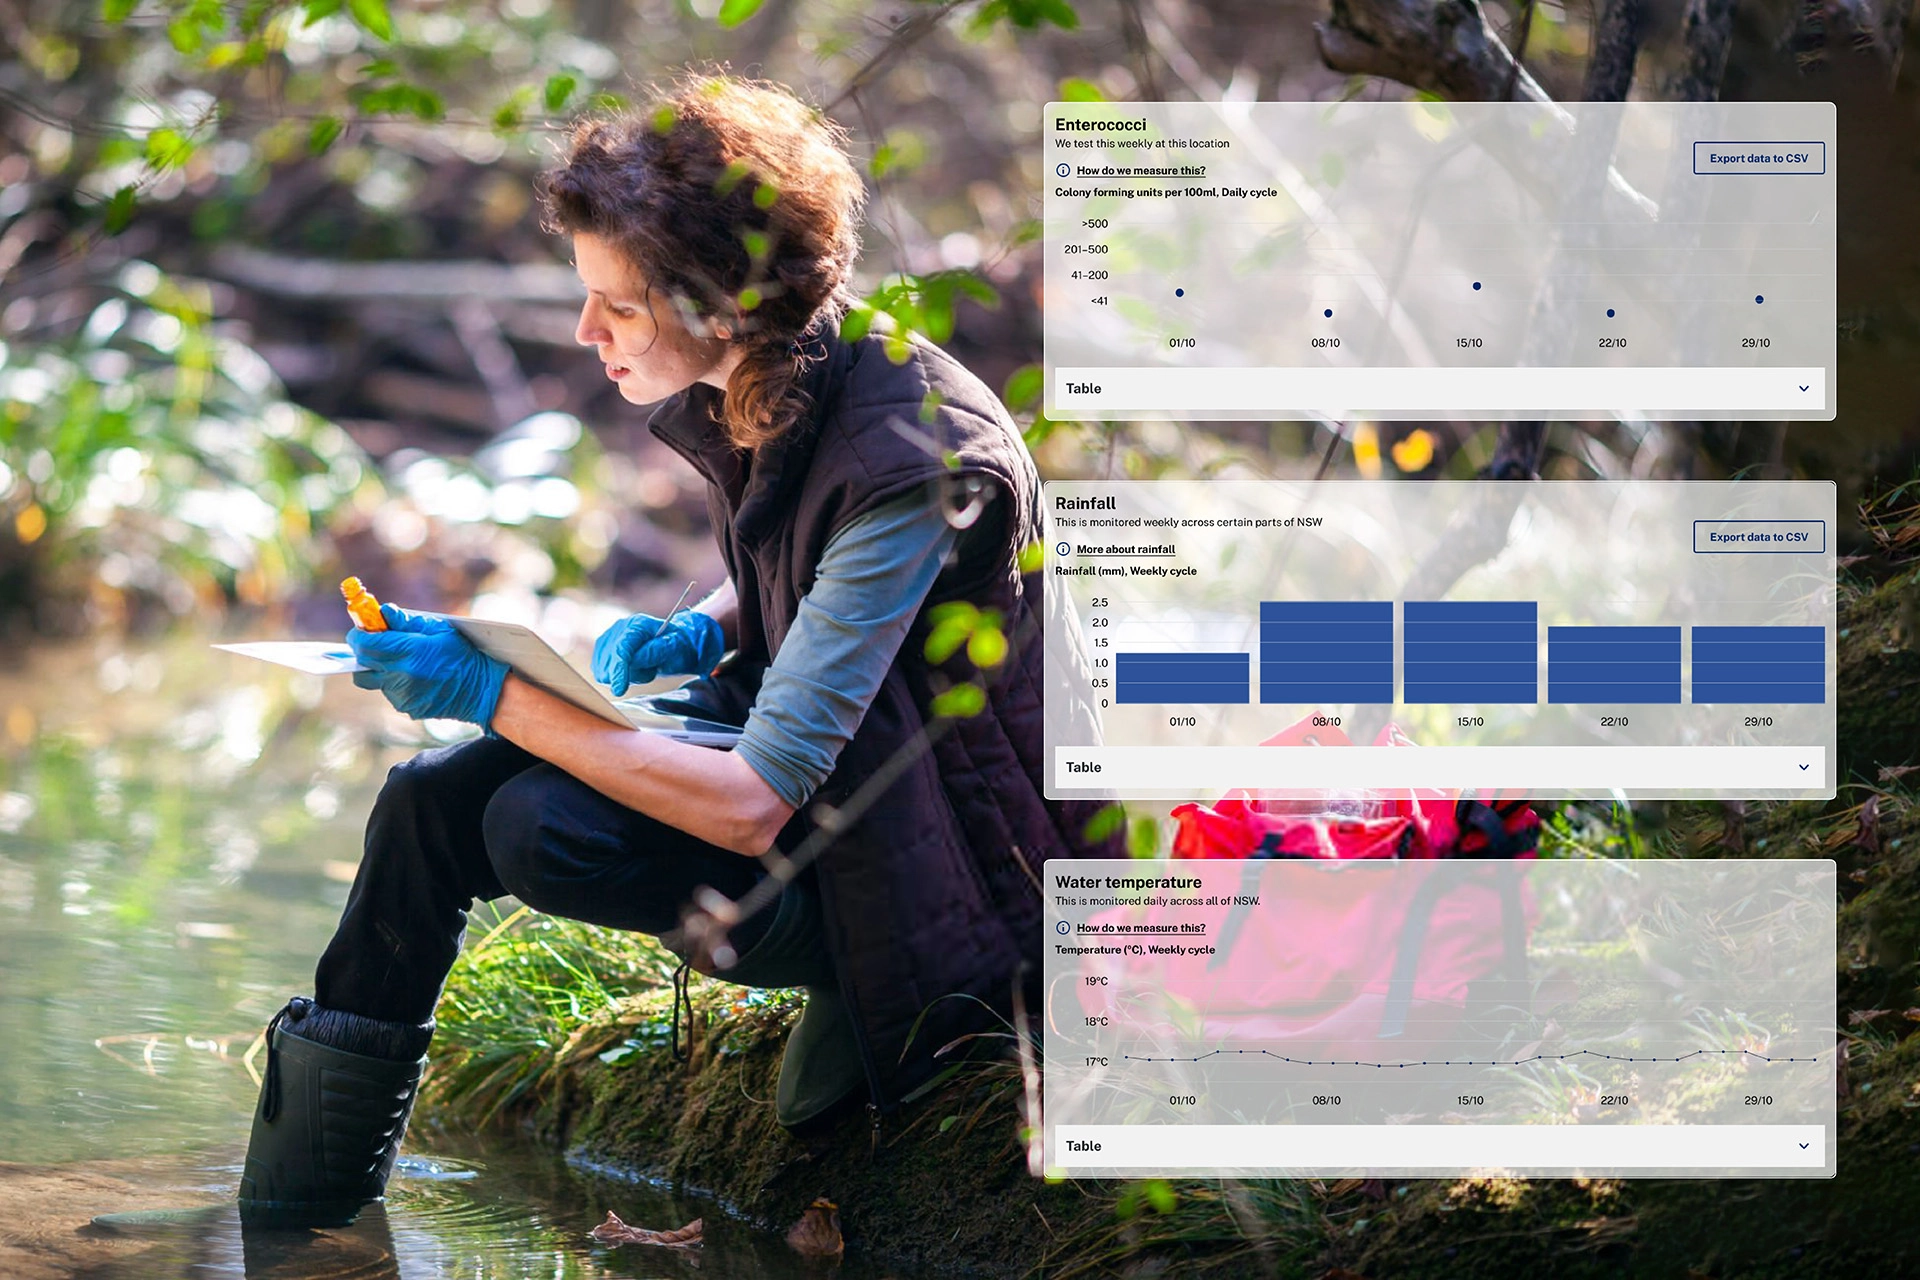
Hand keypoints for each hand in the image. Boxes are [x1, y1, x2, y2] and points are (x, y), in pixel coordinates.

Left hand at [347, 604, 509, 730]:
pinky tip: (416, 677)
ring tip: (404, 661)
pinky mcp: (406, 707)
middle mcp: (401, 676)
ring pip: (374, 679)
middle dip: (364, 651)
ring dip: (381, 667)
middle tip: (377, 642)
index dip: (358, 635)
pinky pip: (389, 691)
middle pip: (362, 663)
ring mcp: (402, 695)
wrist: (481, 691)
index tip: (362, 630)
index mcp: (410, 652)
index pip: (365, 644)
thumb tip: (384, 612)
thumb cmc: (464, 656)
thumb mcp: (440, 630)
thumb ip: (408, 621)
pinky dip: (395, 682)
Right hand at [591, 609, 724, 694]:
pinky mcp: (602, 652)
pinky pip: (603, 675)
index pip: (622, 649)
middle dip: (632, 674)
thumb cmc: (676, 645)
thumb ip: (655, 652)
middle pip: (611, 663)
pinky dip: (619, 677)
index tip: (619, 690)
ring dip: (627, 676)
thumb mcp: (674, 648)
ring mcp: (608, 640)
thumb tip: (633, 660)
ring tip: (645, 667)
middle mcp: (618, 629)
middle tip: (653, 667)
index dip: (619, 670)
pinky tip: (634, 670)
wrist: (671, 644)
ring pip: (605, 672)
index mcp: (637, 625)